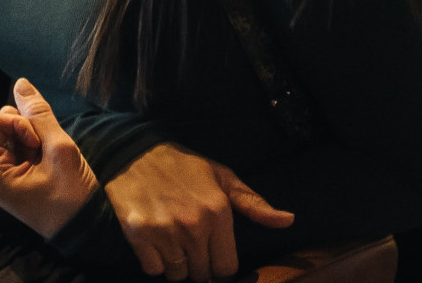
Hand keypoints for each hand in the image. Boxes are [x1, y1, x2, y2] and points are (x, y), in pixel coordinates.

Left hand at [0, 78, 99, 239]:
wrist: (84, 229)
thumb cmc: (72, 196)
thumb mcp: (59, 149)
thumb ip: (38, 113)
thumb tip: (20, 82)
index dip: (18, 123)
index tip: (37, 145)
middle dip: (25, 130)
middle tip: (44, 154)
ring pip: (10, 130)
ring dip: (32, 137)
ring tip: (47, 160)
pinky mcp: (8, 173)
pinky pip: (17, 142)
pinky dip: (34, 145)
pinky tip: (46, 163)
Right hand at [105, 143, 292, 280]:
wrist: (133, 151)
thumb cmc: (182, 165)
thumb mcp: (222, 177)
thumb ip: (254, 204)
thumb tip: (289, 221)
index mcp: (218, 212)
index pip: (226, 267)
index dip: (219, 264)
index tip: (211, 253)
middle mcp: (193, 226)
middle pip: (203, 274)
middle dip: (198, 264)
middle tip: (190, 243)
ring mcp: (165, 231)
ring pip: (178, 274)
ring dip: (176, 264)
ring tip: (172, 240)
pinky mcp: (138, 234)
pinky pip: (153, 269)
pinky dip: (154, 261)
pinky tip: (155, 240)